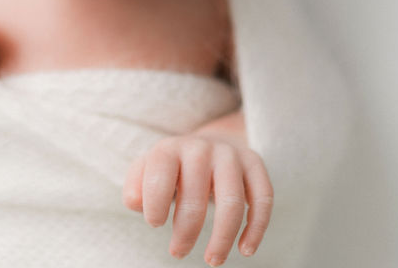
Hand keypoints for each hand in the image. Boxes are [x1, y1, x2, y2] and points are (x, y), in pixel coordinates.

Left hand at [123, 134, 272, 264]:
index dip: (156, 204)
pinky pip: (263, 198)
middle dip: (186, 231)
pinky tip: (245, 249)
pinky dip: (256, 228)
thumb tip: (136, 204)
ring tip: (212, 260)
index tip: (155, 224)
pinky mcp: (254, 164)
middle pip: (196, 196)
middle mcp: (201, 148)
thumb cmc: (172, 168)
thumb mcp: (147, 171)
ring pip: (232, 202)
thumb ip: (135, 186)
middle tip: (178, 252)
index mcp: (170, 148)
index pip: (161, 176)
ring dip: (222, 237)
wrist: (207, 142)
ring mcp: (231, 155)